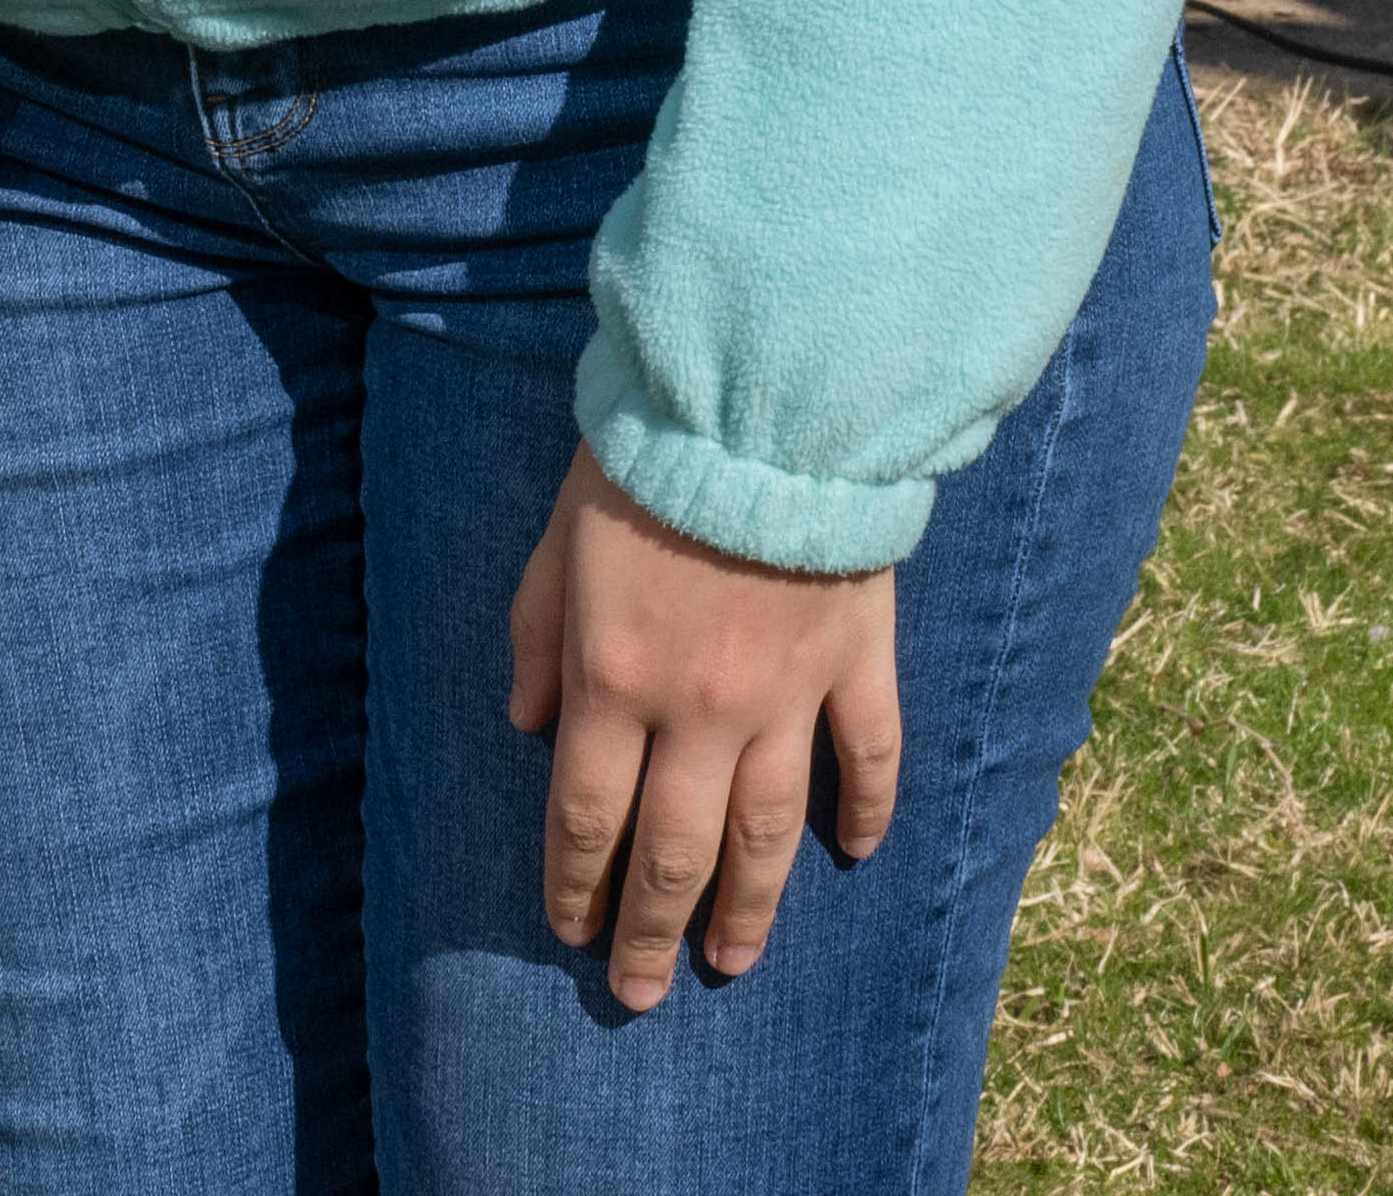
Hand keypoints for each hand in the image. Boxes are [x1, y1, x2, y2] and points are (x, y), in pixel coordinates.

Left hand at [503, 447, 899, 1012]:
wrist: (764, 401)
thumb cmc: (645, 456)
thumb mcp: (556, 539)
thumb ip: (535, 635)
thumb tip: (524, 724)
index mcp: (613, 682)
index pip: (586, 817)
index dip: (575, 885)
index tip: (570, 932)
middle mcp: (698, 712)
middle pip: (672, 853)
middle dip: (650, 931)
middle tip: (640, 991)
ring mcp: (787, 696)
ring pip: (767, 833)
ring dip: (747, 908)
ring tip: (730, 962)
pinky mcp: (856, 662)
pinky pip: (868, 756)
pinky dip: (867, 810)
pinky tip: (856, 855)